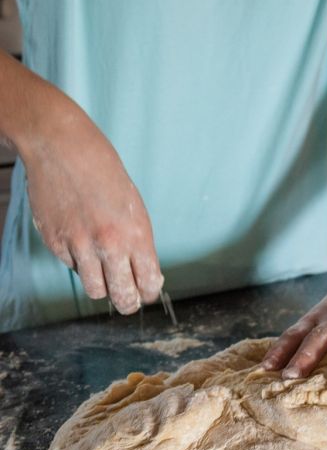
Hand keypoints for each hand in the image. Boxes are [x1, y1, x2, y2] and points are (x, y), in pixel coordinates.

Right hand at [24, 107, 162, 313]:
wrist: (61, 146)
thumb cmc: (103, 172)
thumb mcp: (134, 207)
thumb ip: (138, 243)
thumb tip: (141, 276)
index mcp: (136, 235)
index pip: (148, 285)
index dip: (148, 293)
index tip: (145, 292)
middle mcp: (109, 245)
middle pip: (123, 298)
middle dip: (128, 303)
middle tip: (127, 298)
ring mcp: (79, 246)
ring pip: (95, 291)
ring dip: (102, 285)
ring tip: (103, 269)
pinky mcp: (55, 244)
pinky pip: (72, 268)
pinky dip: (78, 262)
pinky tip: (79, 239)